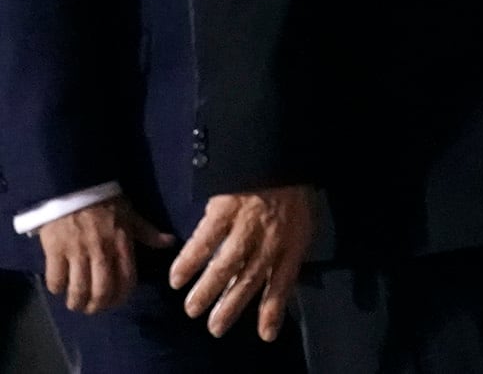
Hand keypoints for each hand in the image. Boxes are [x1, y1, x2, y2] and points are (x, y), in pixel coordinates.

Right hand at [37, 195, 174, 314]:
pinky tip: (59, 285)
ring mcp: (77, 251)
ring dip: (76, 302)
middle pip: (101, 292)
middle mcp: (101, 251)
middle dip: (96, 306)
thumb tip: (170, 242)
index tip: (112, 302)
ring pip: (78, 290)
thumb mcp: (130, 214)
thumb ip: (147, 232)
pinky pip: (55, 278)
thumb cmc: (104, 199)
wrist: (74, 181)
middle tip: (91, 307)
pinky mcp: (55, 249)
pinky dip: (56, 287)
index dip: (119, 298)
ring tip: (75, 303)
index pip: (126, 281)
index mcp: (121, 244)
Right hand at [169, 186, 314, 341]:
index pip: (283, 282)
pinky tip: (178, 276)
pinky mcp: (223, 209)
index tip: (264, 334)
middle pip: (249, 280)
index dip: (273, 309)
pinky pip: (204, 240)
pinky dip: (189, 260)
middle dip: (231, 307)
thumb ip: (291, 248)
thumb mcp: (304, 219)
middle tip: (214, 328)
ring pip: (225, 265)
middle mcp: (270, 238)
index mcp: (293, 241)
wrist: (278, 147)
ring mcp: (246, 224)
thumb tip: (280, 276)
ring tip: (191, 309)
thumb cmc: (292, 185)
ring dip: (207, 290)